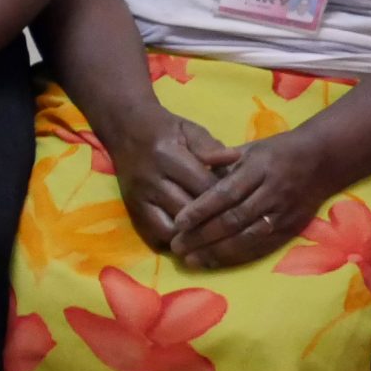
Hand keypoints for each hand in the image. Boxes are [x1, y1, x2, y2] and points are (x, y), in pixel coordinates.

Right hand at [104, 106, 239, 252]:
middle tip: (234, 228)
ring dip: (192, 237)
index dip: (226, 200)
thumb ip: (212, 147)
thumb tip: (236, 161)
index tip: (244, 206)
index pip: (203, 187)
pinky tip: (190, 239)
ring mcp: (138, 198)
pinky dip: (174, 241)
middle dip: (212, 223)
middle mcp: (150, 180)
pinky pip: (154, 235)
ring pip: (170, 230)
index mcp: (167, 157)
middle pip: (188, 212)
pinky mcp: (132, 210)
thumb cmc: (164, 129)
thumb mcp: (190, 129)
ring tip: (211, 238)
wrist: (126, 130)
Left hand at [167, 126, 337, 268]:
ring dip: (217, 251)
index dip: (201, 209)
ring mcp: (284, 213)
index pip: (226, 193)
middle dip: (203, 235)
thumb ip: (220, 161)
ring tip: (191, 260)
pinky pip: (262, 247)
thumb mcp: (249, 148)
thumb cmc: (277, 152)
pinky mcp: (292, 229)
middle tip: (177, 246)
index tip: (178, 222)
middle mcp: (272, 192)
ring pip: (248, 237)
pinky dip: (238, 257)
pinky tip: (215, 262)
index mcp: (259, 168)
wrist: (323, 160)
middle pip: (234, 219)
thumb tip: (190, 170)